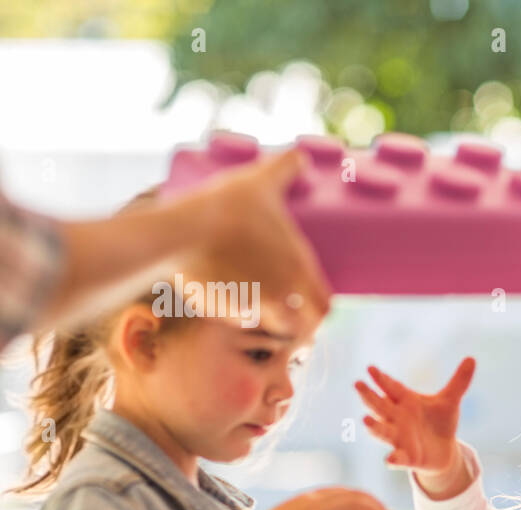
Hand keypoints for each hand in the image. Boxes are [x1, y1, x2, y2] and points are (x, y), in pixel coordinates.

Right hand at [186, 149, 331, 334]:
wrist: (178, 234)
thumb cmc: (225, 206)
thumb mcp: (258, 180)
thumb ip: (284, 168)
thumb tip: (301, 155)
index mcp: (297, 268)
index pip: (324, 306)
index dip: (320, 306)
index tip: (310, 296)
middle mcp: (280, 295)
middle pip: (302, 326)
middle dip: (298, 321)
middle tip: (288, 306)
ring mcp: (250, 307)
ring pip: (269, 326)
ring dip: (268, 319)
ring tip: (258, 302)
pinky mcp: (220, 312)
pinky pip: (235, 320)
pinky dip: (234, 312)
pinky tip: (227, 295)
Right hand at [355, 359, 475, 477]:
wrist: (444, 450)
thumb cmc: (440, 422)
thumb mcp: (450, 401)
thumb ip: (459, 381)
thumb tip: (472, 359)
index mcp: (406, 402)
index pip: (391, 387)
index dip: (381, 379)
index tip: (370, 368)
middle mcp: (398, 419)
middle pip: (380, 406)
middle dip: (369, 396)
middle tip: (357, 384)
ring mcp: (399, 438)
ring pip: (382, 431)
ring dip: (374, 427)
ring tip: (365, 420)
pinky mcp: (407, 457)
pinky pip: (397, 458)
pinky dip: (393, 459)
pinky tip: (390, 459)